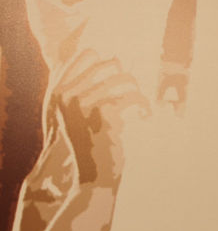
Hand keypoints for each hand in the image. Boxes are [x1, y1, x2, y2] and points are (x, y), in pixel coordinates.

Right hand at [46, 50, 149, 189]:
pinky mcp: (104, 114)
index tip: (121, 73)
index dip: (108, 60)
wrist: (94, 176)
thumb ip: (87, 87)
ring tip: (142, 106)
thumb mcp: (81, 115)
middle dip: (127, 77)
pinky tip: (145, 116)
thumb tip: (117, 58)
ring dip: (138, 91)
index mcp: (59, 91)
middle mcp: (67, 94)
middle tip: (134, 92)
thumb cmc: (92, 143)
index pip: (86, 54)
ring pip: (123, 78)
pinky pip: (132, 96)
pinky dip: (144, 105)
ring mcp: (84, 104)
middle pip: (109, 64)